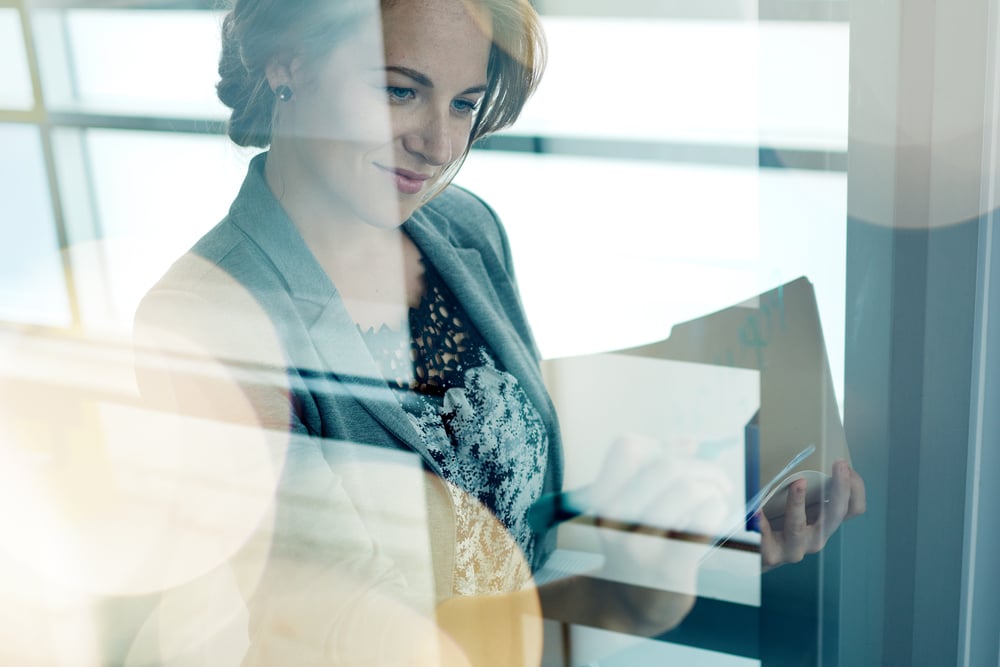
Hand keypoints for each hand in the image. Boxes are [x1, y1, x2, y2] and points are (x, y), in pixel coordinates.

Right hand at [573, 433, 734, 633]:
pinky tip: (715, 513)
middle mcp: (614, 519)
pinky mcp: (669, 567)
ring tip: (718, 495)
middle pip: (664, 465)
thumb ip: (653, 470)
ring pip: (685, 488)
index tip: (680, 459)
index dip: (660, 445)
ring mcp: (640, 545)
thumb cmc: (638, 545)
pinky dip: (716, 507)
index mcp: (601, 498)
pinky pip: (703, 519)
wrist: (629, 604)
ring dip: (712, 485)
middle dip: (701, 466)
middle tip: (717, 478)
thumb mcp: (630, 507)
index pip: (627, 446)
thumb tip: (689, 441)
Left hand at [759, 460, 864, 570]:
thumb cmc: (780, 526)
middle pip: (835, 515)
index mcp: (825, 524)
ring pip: (798, 526)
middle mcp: (816, 538)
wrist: (758, 557)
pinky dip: (761, 524)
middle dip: (840, 489)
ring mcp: (795, 549)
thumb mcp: (801, 508)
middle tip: (840, 465)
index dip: (855, 488)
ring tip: (797, 483)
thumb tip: (811, 457)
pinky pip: (766, 538)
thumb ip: (810, 491)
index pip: (853, 509)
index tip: (846, 467)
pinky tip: (756, 511)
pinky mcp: (772, 554)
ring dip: (798, 503)